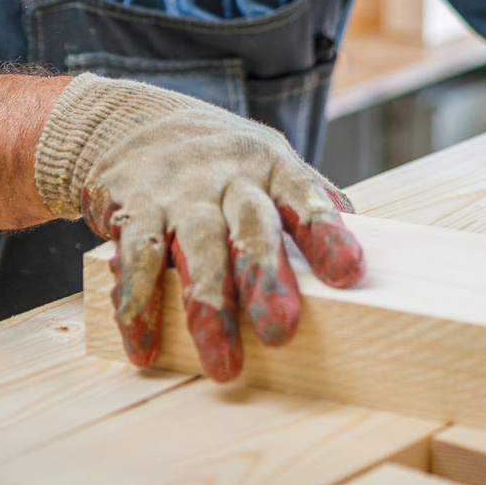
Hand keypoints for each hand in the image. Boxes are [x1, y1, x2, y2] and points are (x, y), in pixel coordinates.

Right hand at [33, 73, 364, 380]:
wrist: (131, 118)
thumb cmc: (218, 159)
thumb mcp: (267, 162)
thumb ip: (306, 199)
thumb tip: (354, 236)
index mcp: (272, 167)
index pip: (305, 198)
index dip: (327, 234)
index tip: (349, 272)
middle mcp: (228, 178)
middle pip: (250, 228)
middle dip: (265, 278)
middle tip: (281, 331)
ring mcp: (178, 192)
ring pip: (195, 248)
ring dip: (208, 306)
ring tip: (222, 365)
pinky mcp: (132, 207)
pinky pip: (136, 257)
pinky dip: (137, 304)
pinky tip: (144, 347)